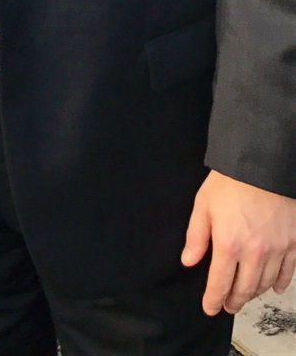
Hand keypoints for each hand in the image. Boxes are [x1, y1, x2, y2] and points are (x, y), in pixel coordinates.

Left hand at [181, 170, 295, 314]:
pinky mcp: (293, 243)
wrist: (263, 165)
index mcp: (228, 244)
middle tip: (228, 306)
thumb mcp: (203, 204)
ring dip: (254, 293)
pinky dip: (280, 283)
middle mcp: (254, 253)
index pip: (219, 283)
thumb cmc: (231, 181)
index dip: (213, 299)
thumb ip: (196, 236)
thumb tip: (189, 261)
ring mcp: (276, 249)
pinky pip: (288, 272)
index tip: (209, 308)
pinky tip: (273, 287)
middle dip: (234, 301)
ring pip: (265, 283)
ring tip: (245, 295)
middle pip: (244, 289)